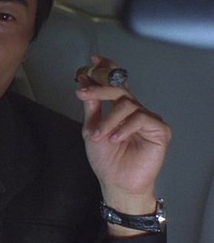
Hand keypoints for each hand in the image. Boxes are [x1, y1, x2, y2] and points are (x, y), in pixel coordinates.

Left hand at [75, 55, 170, 235]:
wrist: (116, 183)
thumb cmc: (106, 159)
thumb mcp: (91, 129)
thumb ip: (91, 106)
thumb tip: (84, 81)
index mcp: (120, 110)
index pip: (116, 84)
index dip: (107, 69)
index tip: (93, 60)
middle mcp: (136, 111)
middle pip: (120, 90)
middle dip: (99, 89)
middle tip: (83, 93)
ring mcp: (148, 120)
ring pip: (128, 105)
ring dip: (109, 119)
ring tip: (99, 135)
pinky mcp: (159, 131)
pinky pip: (141, 119)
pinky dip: (124, 127)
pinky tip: (115, 138)